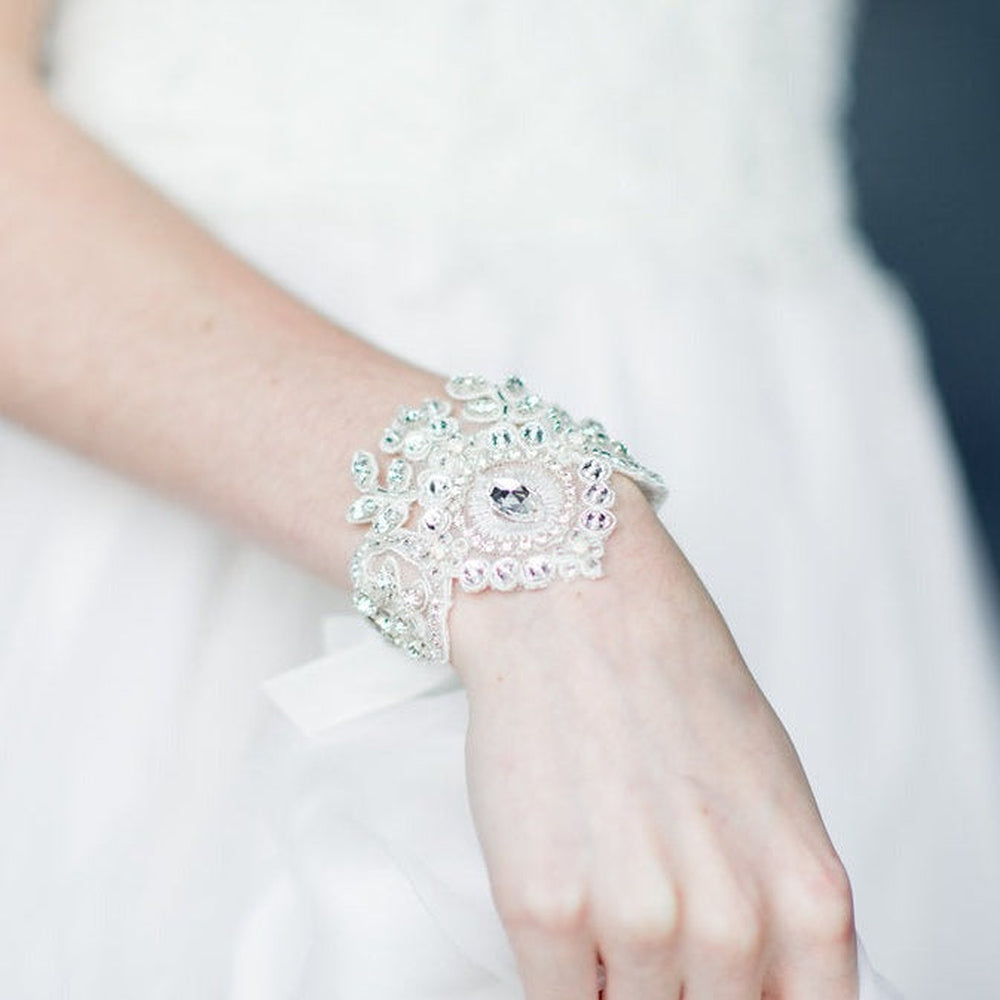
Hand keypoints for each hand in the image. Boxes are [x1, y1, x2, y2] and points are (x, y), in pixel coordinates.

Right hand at [450, 477, 857, 998]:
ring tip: (605, 891)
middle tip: (649, 913)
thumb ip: (779, 903)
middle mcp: (731, 922)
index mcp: (808, 896)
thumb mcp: (773, 791)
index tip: (714, 986)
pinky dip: (561, 977)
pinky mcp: (543, 907)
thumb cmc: (670, 676)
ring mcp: (636, 919)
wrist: (577, 601)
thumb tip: (755, 980)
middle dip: (680, 988)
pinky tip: (567, 908)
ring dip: (617, 976)